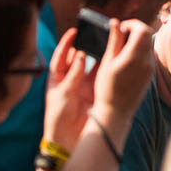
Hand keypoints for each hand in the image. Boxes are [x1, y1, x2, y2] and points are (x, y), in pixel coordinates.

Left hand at [44, 28, 96, 150]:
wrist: (67, 139)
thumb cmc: (58, 117)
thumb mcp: (63, 93)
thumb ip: (73, 74)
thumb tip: (80, 54)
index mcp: (57, 78)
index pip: (62, 56)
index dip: (67, 43)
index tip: (75, 30)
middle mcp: (71, 80)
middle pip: (79, 58)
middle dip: (86, 46)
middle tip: (96, 34)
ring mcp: (83, 86)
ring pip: (92, 66)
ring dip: (99, 56)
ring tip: (108, 44)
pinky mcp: (94, 93)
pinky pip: (101, 78)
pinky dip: (106, 69)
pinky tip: (114, 59)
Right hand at [92, 19, 154, 123]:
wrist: (117, 112)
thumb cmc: (107, 88)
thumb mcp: (107, 62)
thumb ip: (114, 40)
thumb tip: (115, 22)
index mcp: (135, 56)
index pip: (142, 30)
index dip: (132, 24)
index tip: (120, 28)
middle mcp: (146, 61)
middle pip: (148, 35)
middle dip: (136, 29)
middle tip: (121, 34)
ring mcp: (150, 68)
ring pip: (149, 44)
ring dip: (138, 39)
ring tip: (122, 46)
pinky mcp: (150, 74)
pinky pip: (148, 55)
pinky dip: (140, 50)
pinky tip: (127, 56)